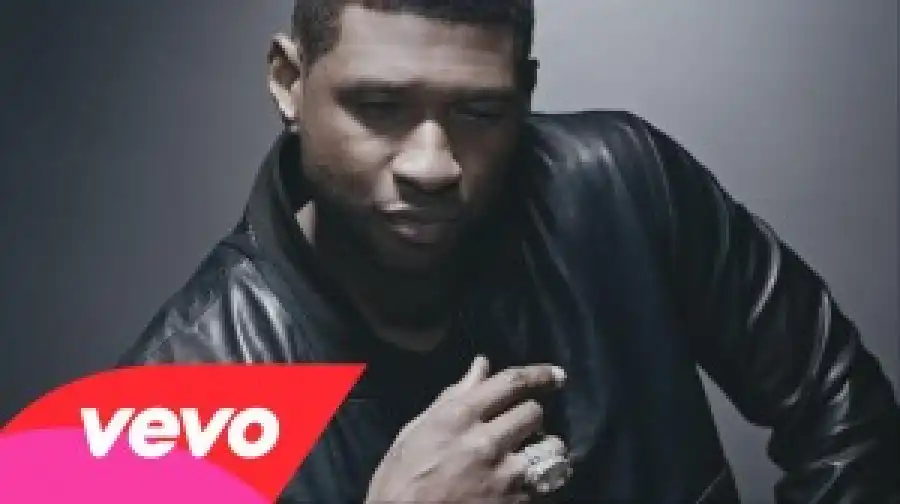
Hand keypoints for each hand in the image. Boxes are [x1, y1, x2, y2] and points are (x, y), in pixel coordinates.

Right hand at [365, 356, 566, 502]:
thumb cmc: (401, 478)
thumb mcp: (416, 430)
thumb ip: (453, 396)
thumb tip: (481, 366)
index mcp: (458, 417)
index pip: (510, 383)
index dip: (538, 375)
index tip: (556, 375)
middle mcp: (486, 442)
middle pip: (534, 413)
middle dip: (529, 416)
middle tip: (518, 427)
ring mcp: (504, 476)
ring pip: (549, 447)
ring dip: (542, 448)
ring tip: (527, 456)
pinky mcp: (516, 502)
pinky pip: (544, 481)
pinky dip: (538, 479)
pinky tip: (521, 482)